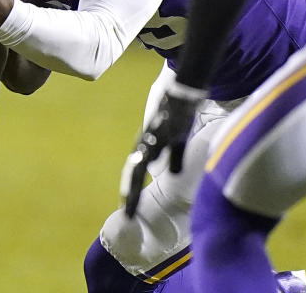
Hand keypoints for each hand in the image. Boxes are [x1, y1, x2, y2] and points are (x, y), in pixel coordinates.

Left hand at [120, 81, 205, 217]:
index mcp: (147, 148)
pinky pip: (151, 149)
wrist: (180, 92)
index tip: (129, 211)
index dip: (132, 191)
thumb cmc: (178, 116)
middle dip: (129, 194)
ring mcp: (149, 138)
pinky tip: (144, 172)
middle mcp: (144, 144)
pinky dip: (146, 162)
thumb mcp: (178, 141)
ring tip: (127, 202)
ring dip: (132, 184)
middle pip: (132, 172)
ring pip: (137, 164)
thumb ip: (174, 157)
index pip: (136, 173)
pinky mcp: (159, 132)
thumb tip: (172, 174)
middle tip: (126, 214)